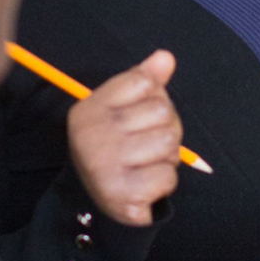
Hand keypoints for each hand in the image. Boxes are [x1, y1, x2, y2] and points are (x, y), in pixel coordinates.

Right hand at [66, 50, 181, 225]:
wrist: (94, 203)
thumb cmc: (113, 147)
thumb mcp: (121, 109)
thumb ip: (143, 80)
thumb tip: (166, 57)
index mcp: (90, 108)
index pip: (143, 81)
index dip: (154, 97)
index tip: (141, 114)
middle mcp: (92, 133)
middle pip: (162, 111)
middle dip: (166, 128)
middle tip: (148, 144)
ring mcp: (104, 165)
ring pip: (169, 143)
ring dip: (167, 156)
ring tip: (147, 163)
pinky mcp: (120, 195)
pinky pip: (167, 176)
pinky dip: (164, 182)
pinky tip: (145, 184)